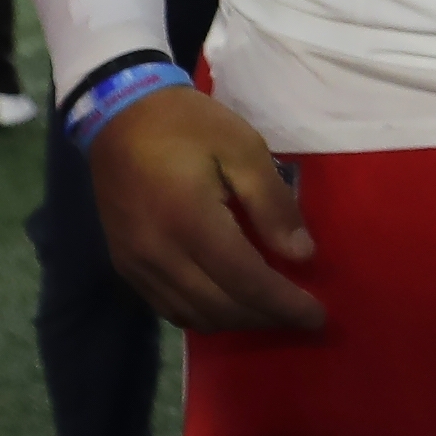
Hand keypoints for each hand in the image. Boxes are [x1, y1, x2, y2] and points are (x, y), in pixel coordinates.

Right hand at [89, 86, 326, 334]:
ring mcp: (137, 264)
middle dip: (266, 318)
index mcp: (191, 222)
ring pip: (194, 316)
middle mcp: (159, 254)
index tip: (318, 317)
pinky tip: (228, 304)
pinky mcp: (125, 264)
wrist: (118, 114)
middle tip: (301, 316)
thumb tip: (301, 254)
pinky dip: (204, 315)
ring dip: (237, 321)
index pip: (246, 282)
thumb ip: (272, 203)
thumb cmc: (186, 125)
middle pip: (221, 307)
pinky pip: (168, 308)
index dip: (284, 304)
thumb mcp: (243, 148)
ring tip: (270, 311)